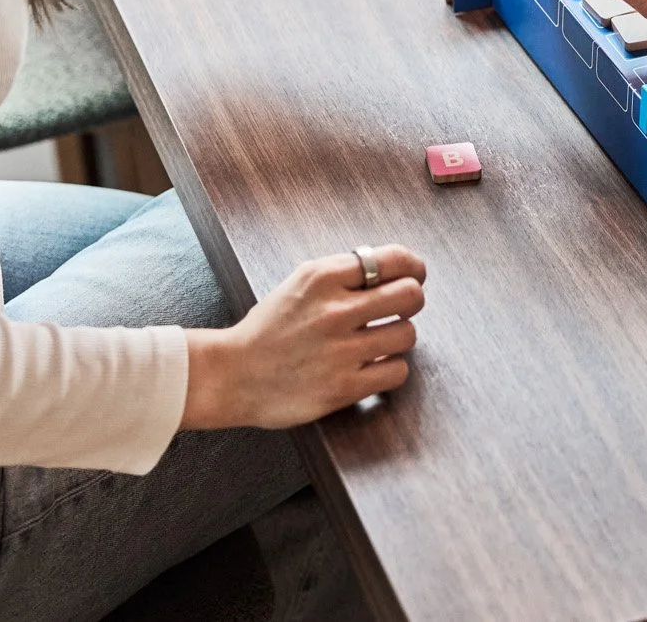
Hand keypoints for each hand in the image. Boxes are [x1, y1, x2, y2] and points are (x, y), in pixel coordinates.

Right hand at [182, 245, 425, 429]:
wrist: (232, 375)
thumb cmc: (269, 329)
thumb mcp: (299, 283)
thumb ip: (343, 272)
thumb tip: (394, 267)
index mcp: (323, 277)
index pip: (394, 259)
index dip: (413, 268)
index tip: (414, 276)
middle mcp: (334, 310)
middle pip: (411, 295)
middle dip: (411, 301)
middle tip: (399, 309)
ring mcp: (340, 351)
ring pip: (407, 334)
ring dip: (398, 337)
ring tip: (379, 341)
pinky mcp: (343, 387)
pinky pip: (396, 372)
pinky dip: (390, 369)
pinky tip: (373, 366)